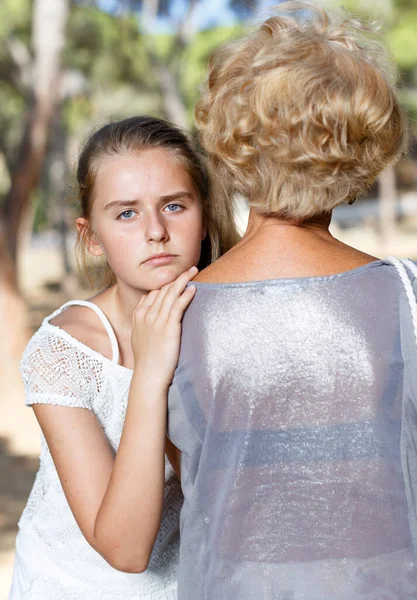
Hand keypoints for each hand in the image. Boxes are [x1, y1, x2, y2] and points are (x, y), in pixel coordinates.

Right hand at [131, 267, 197, 389]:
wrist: (148, 375)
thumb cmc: (147, 360)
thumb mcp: (138, 337)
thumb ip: (142, 322)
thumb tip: (147, 313)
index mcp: (138, 316)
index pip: (152, 293)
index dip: (165, 284)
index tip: (176, 278)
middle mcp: (146, 315)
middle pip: (162, 290)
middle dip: (176, 277)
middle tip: (189, 269)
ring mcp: (156, 320)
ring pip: (170, 294)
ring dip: (183, 280)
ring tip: (193, 271)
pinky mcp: (168, 327)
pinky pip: (177, 306)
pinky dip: (185, 295)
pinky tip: (193, 288)